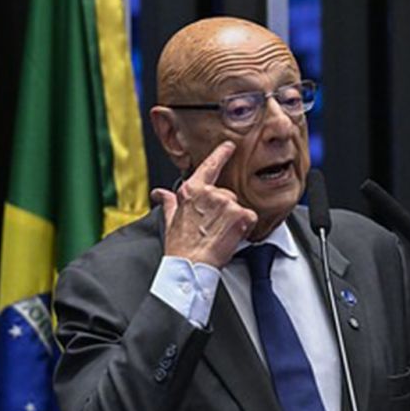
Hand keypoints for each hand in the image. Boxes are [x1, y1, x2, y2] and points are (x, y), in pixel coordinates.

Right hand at [150, 141, 257, 267]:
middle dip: (224, 210)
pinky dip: (245, 227)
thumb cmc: (180, 246)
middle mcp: (210, 193)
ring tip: (220, 234)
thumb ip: (168, 202)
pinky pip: (250, 218)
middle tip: (213, 227)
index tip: (229, 146)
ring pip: (238, 207)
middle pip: (227, 195)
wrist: (190, 264)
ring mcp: (227, 203)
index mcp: (192, 190)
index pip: (209, 166)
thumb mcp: (170, 220)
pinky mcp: (241, 215)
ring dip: (234, 220)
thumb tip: (159, 194)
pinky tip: (232, 236)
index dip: (221, 154)